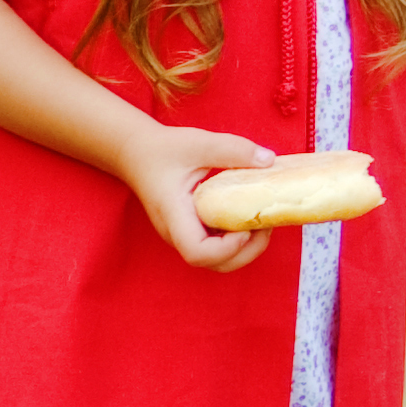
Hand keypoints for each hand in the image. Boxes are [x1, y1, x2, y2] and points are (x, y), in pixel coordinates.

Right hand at [118, 124, 279, 270]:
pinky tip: (250, 219)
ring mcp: (183, 234)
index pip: (197, 252)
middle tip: (265, 226)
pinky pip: (217, 248)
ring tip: (262, 223)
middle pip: (213, 263)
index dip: (226, 248)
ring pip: (217, 260)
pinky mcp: (192, 230)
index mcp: (173, 214)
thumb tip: (269, 160)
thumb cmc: (163, 149)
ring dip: (245, 249)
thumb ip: (233, 149)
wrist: (136, 153)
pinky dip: (238, 241)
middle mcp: (176, 232)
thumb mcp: (199, 143)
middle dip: (246, 252)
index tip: (245, 227)